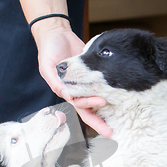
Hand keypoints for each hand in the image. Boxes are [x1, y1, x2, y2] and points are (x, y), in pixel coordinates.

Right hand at [32, 20, 112, 137]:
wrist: (56, 33)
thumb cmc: (48, 50)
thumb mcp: (47, 66)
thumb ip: (55, 82)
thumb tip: (66, 95)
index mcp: (65, 91)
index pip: (79, 106)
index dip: (89, 108)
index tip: (102, 103)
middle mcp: (76, 91)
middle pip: (89, 110)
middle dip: (99, 123)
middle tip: (111, 132)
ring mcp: (84, 84)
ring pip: (96, 100)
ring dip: (105, 110)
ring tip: (118, 117)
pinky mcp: (91, 75)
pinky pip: (99, 86)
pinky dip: (107, 92)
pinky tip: (118, 98)